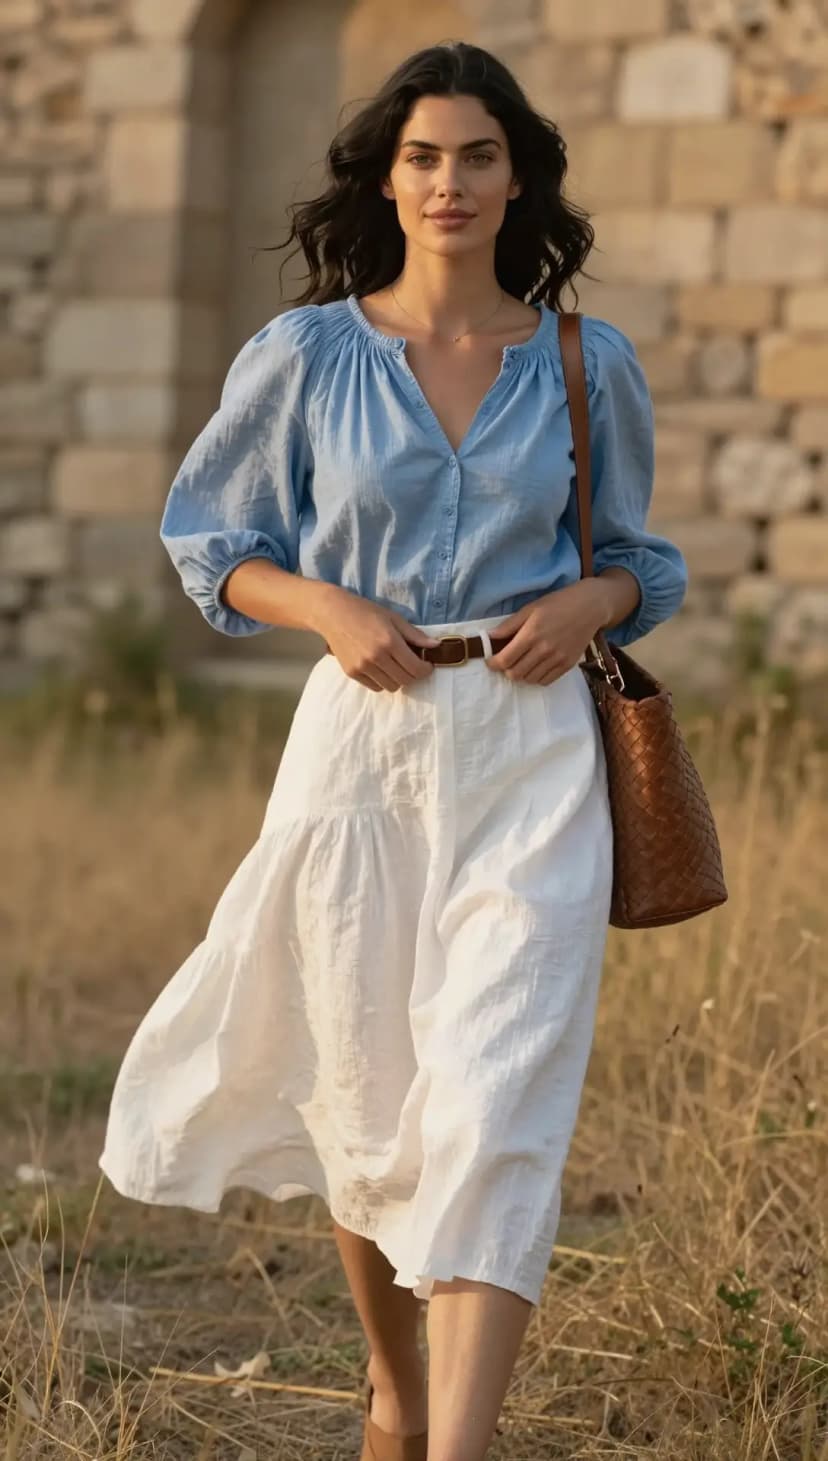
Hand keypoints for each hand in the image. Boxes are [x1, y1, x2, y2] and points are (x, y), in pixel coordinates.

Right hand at [317, 588, 441, 691]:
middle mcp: (376, 657)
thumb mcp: (394, 618)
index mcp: (390, 642)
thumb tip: (436, 646)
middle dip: (414, 675)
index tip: (427, 666)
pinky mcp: (352, 673)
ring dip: (398, 679)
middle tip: (413, 665)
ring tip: (395, 665)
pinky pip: (375, 687)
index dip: (426, 670)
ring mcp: (362, 667)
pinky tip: (380, 667)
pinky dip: (382, 681)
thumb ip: (415, 635)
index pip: (416, 668)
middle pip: (405, 680)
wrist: (333, 614)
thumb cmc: (366, 612)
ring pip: (391, 687)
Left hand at [486, 581, 609, 684]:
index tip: (491, 661)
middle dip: (506, 670)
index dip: (493, 664)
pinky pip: (546, 681)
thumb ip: (509, 625)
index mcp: (531, 633)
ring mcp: (557, 659)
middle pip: (515, 673)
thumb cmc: (558, 603)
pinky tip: (535, 667)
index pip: (505, 660)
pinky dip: (536, 677)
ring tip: (521, 663)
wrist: (590, 606)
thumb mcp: (530, 608)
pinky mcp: (568, 665)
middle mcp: (544, 649)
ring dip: (521, 674)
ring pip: (529, 679)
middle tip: (506, 662)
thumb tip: (490, 637)